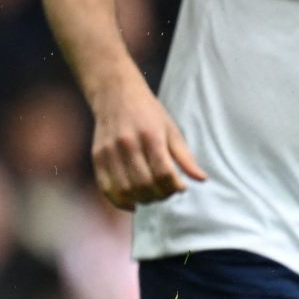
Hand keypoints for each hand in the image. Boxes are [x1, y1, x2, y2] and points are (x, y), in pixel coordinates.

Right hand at [89, 76, 206, 208]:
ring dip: (142, 200)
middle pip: (145, 184)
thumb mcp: (172, 130)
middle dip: (160, 195)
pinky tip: (133, 204)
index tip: (181, 187)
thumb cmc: (149, 113)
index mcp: (150, 136)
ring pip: (126, 189)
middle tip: (167, 193)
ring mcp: (109, 151)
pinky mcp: (97, 157)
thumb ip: (185, 157)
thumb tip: (202, 179)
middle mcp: (127, 144)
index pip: (164, 173)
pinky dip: (120, 201)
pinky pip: (106, 188)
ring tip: (152, 196)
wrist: (115, 95)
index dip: (175, 187)